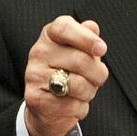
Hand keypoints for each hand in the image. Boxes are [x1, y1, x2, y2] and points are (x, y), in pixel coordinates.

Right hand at [23, 16, 107, 135]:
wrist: (47, 107)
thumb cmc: (69, 73)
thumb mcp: (80, 52)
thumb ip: (87, 38)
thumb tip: (92, 27)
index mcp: (50, 35)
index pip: (64, 28)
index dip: (86, 38)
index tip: (102, 49)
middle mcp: (38, 52)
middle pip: (80, 60)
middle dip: (98, 74)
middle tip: (98, 79)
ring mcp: (34, 75)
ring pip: (78, 85)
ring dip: (89, 92)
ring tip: (84, 92)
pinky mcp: (34, 98)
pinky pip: (71, 105)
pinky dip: (79, 108)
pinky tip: (72, 104)